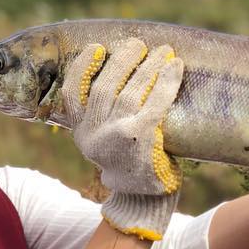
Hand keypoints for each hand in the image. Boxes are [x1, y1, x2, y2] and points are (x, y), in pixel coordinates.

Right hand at [61, 37, 185, 241]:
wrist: (144, 204)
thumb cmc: (131, 169)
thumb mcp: (107, 145)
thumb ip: (104, 120)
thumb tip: (119, 76)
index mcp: (82, 136)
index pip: (73, 94)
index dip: (82, 68)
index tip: (95, 48)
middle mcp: (93, 135)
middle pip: (105, 87)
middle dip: (123, 61)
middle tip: (138, 44)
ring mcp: (116, 136)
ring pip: (130, 91)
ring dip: (148, 66)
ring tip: (162, 51)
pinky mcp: (140, 138)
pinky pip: (154, 102)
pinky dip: (167, 81)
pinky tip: (176, 66)